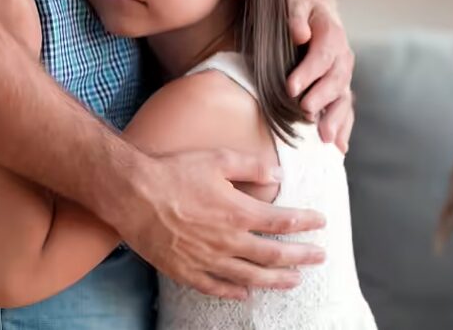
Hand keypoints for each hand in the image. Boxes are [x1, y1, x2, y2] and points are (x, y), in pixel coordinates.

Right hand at [112, 149, 326, 299]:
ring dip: (276, 280)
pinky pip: (216, 287)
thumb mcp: (217, 159)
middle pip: (273, 255)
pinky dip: (235, 292)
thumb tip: (278, 174)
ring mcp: (206, 259)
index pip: (282, 221)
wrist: (131, 193)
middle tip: (320, 257)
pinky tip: (246, 293)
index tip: (321, 223)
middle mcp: (227, 240)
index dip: (305, 223)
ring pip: (250, 277)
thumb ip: (251, 167)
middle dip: (301, 257)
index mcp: (237, 211)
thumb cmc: (173, 171)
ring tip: (295, 281)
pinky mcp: (185, 270)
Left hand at [287, 0, 354, 153]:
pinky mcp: (341, 89)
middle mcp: (343, 57)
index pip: (323, 55)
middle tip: (305, 112)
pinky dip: (344, 128)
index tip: (290, 88)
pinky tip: (339, 148)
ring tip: (325, 138)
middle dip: (321, 98)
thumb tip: (300, 34)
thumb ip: (296, 16)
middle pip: (336, 80)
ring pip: (344, 98)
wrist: (317, 11)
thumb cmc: (301, 9)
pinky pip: (346, 109)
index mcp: (332, 35)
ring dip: (336, 119)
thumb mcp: (296, 4)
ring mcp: (344, 75)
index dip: (308, 72)